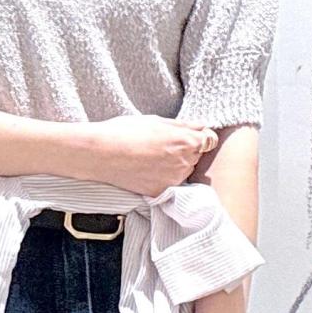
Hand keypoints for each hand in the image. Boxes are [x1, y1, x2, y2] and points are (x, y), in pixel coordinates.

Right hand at [81, 113, 218, 195]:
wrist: (101, 153)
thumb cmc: (126, 131)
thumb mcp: (157, 120)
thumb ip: (184, 125)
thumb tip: (201, 127)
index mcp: (187, 142)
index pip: (210, 140)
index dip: (201, 136)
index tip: (190, 136)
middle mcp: (185, 163)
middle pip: (196, 156)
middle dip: (186, 151)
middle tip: (162, 145)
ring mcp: (173, 180)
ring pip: (183, 171)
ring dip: (174, 165)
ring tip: (151, 157)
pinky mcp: (160, 192)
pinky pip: (169, 184)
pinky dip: (162, 177)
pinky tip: (145, 169)